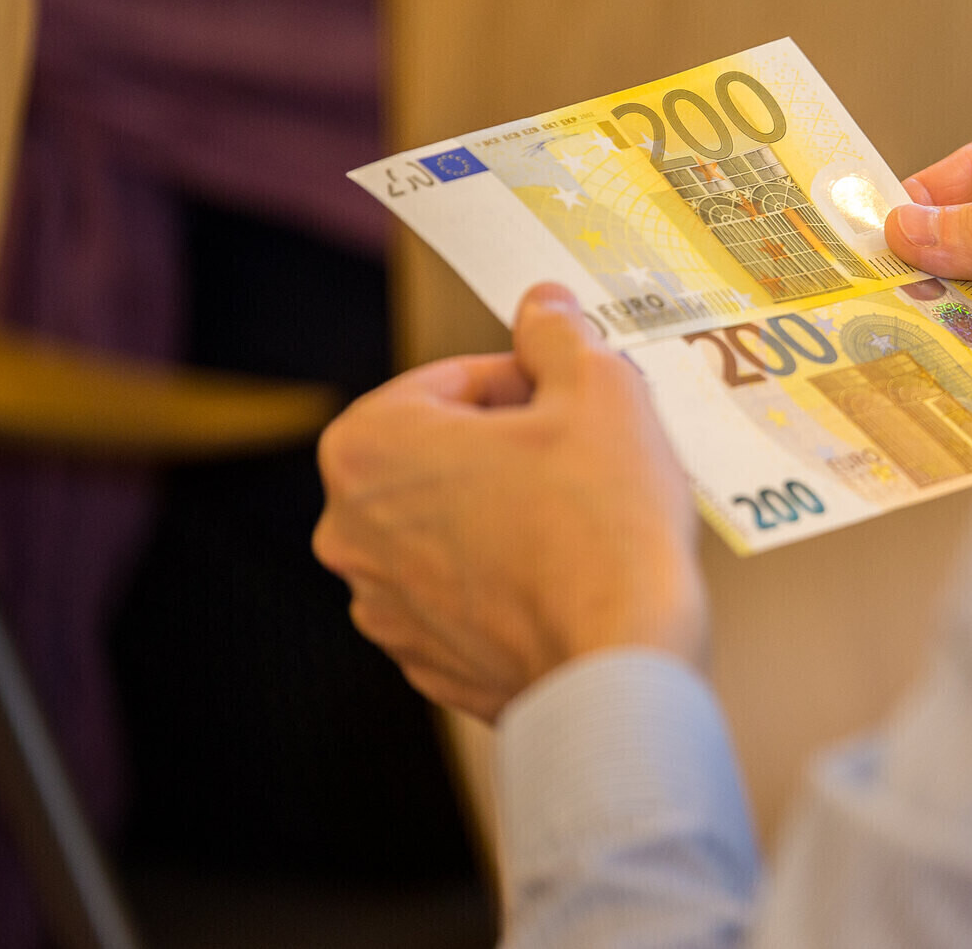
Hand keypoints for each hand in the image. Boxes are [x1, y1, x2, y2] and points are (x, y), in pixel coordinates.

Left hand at [314, 284, 704, 721]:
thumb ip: (558, 333)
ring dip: (509, 511)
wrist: (621, 663)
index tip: (573, 401)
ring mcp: (383, 607)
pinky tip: (569, 576)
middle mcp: (350, 531)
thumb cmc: (604, 526)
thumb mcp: (599, 389)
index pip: (454, 380)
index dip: (529, 380)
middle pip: (444, 454)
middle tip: (586, 455)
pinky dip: (511, 579)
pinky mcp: (425, 662)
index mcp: (368, 448)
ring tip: (584, 519)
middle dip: (512, 447)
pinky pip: (468, 594)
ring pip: (455, 525)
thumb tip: (542, 308)